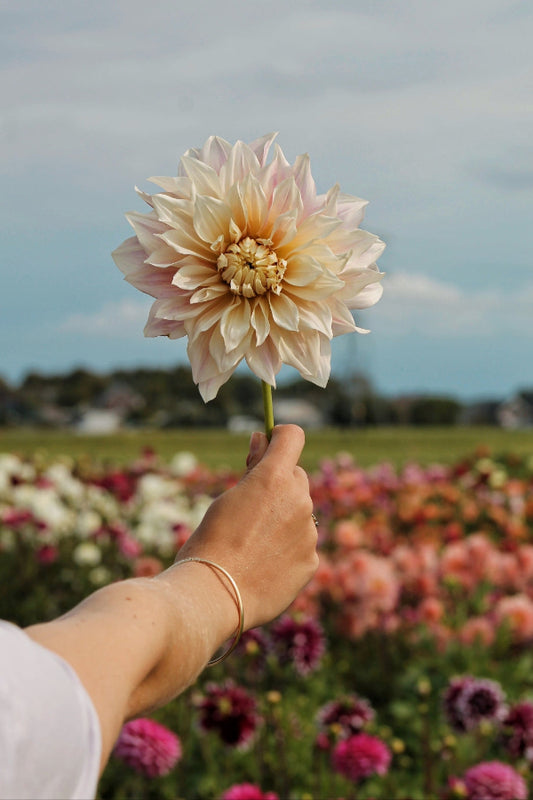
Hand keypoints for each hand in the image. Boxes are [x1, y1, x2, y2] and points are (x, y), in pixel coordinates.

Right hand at [177, 424, 317, 627]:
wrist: (213, 596)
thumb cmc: (210, 543)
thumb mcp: (226, 499)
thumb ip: (252, 470)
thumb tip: (262, 440)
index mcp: (273, 478)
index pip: (292, 436)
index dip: (279, 437)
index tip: (266, 447)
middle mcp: (299, 500)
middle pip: (296, 476)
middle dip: (279, 484)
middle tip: (250, 506)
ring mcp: (309, 532)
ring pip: (300, 513)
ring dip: (283, 519)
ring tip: (252, 545)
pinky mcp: (312, 561)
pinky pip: (302, 544)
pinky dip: (288, 549)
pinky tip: (263, 565)